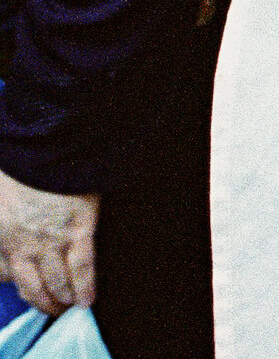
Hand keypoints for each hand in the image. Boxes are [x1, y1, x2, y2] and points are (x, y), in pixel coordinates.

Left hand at [0, 173, 96, 316]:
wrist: (48, 150)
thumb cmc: (22, 165)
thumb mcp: (0, 194)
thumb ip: (3, 210)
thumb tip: (0, 215)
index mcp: (4, 236)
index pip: (7, 274)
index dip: (19, 286)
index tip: (28, 290)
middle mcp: (25, 246)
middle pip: (32, 286)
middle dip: (43, 302)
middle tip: (53, 309)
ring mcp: (53, 241)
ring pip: (57, 282)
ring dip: (64, 299)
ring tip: (72, 306)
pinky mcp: (79, 231)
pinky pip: (83, 267)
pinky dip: (85, 286)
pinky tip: (88, 298)